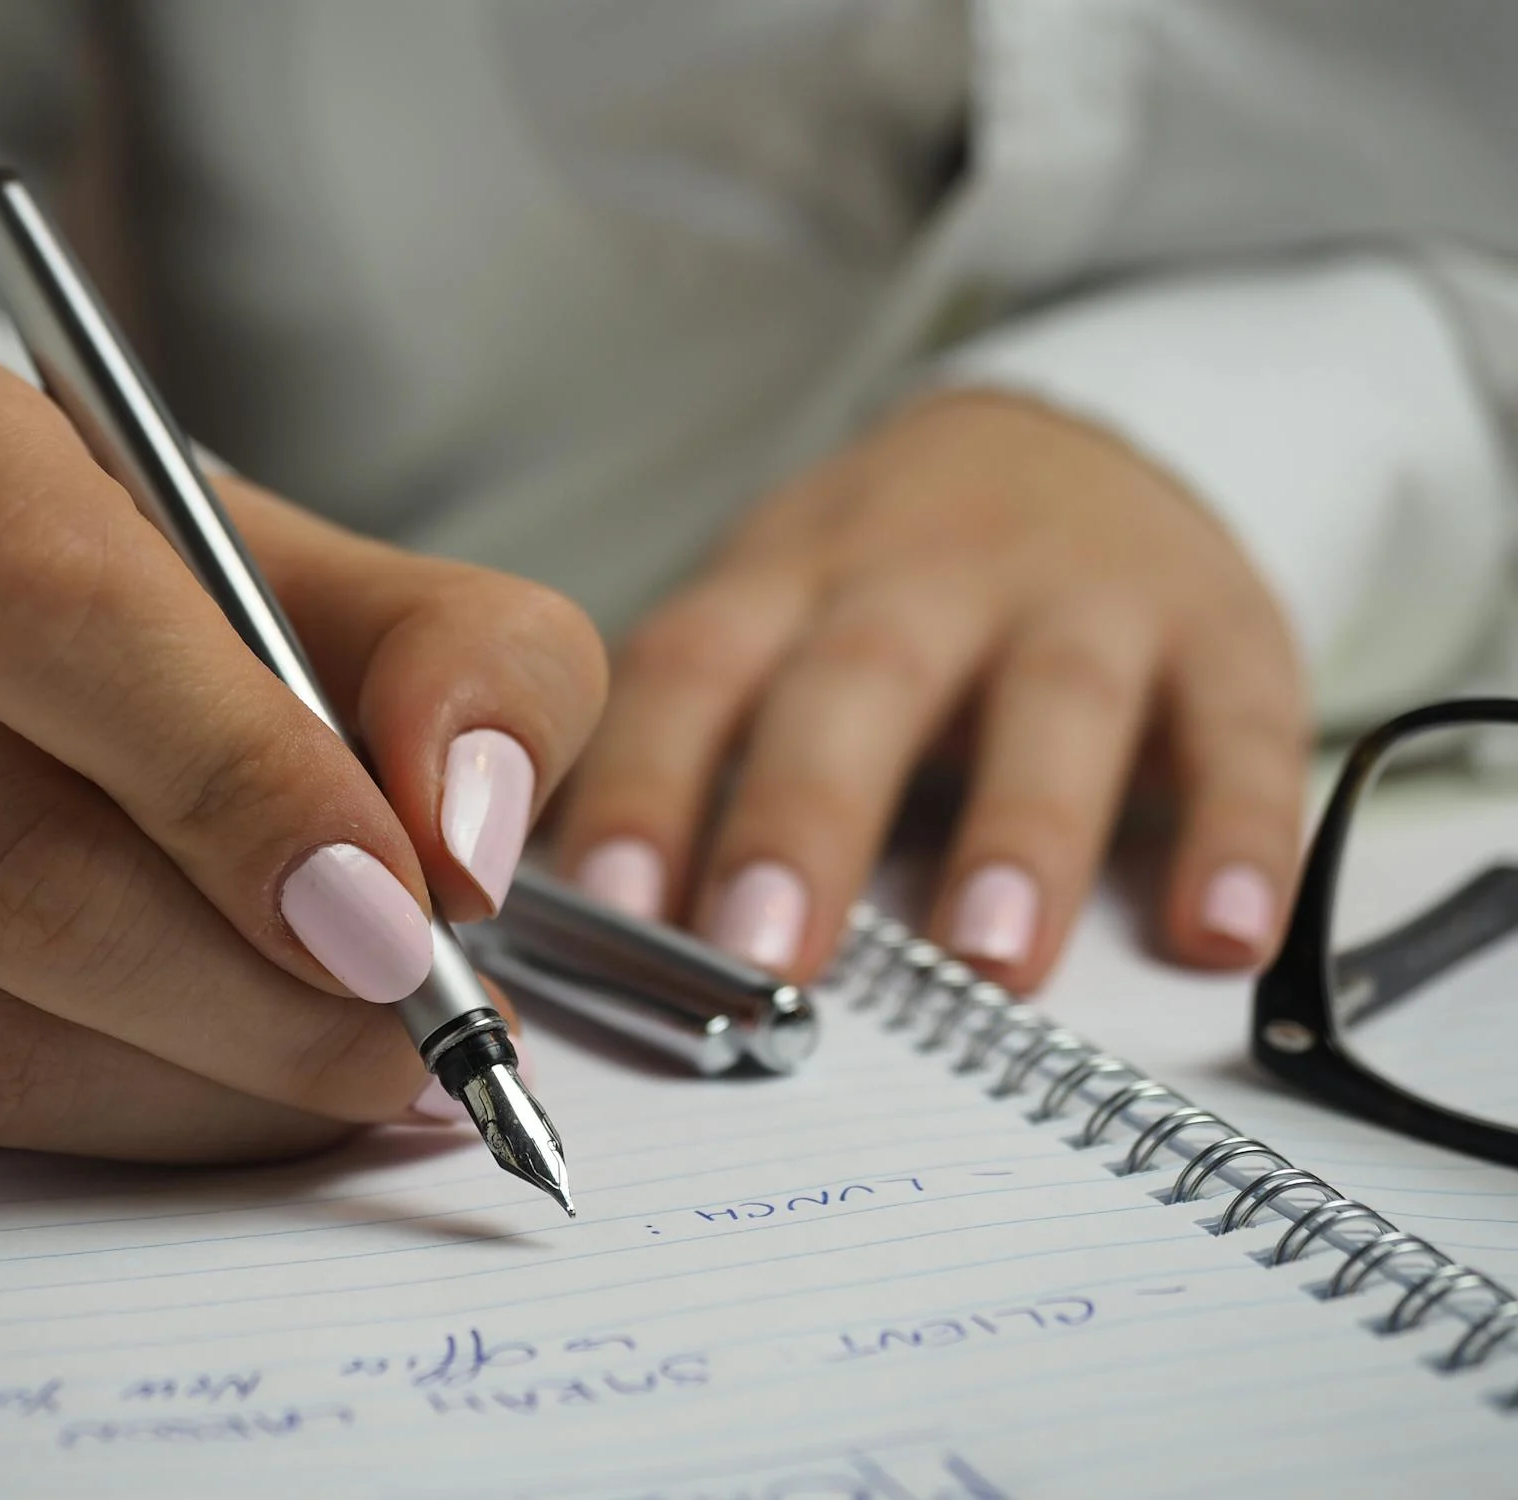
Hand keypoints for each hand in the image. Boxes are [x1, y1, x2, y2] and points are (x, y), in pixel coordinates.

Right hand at [0, 338, 605, 1160]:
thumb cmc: (201, 606)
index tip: (398, 907)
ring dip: (218, 1081)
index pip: (46, 611)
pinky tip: (248, 1080)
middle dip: (255, 983)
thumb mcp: (372, 583)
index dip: (236, 777)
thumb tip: (462, 839)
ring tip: (370, 1062)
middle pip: (4, 853)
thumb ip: (475, 665)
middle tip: (421, 1026)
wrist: (31, 662)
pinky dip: (141, 1123)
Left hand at [556, 390, 1307, 992]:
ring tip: (990, 960)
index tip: (606, 908)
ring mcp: (1082, 597)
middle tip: (765, 953)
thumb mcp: (773, 617)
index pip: (694, 672)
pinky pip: (1240, 728)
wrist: (1076, 443)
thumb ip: (691, 747)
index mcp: (790, 580)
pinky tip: (1222, 933)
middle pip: (858, 682)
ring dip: (1022, 831)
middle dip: (806, 816)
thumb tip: (575, 922)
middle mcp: (926, 575)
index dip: (645, 783)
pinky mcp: (1221, 631)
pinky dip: (1240, 830)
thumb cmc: (886, 581)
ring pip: (1052, 702)